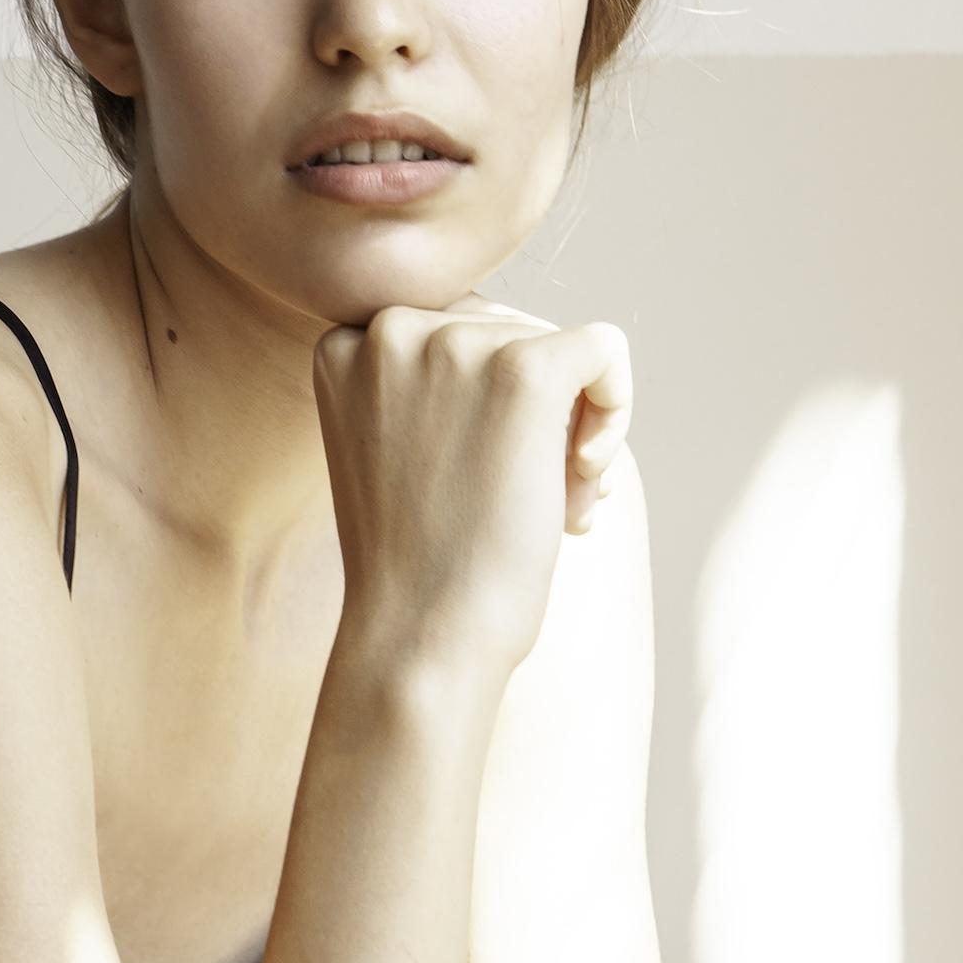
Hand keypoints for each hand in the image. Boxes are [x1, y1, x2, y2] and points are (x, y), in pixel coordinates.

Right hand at [313, 302, 633, 676]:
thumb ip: (430, 384)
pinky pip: (605, 348)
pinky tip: (589, 471)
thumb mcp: (391, 449)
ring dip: (572, 429)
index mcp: (346, 343)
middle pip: (507, 334)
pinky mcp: (525, 368)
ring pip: (558, 348)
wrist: (421, 635)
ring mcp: (455, 343)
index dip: (481, 403)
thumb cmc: (416, 564)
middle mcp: (390, 327)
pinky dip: (617, 404)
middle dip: (534, 418)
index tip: (479, 473)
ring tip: (560, 508)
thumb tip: (537, 344)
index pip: (451, 332)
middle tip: (533, 503)